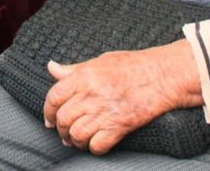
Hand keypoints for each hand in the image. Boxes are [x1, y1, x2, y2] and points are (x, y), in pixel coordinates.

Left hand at [42, 41, 201, 154]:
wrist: (161, 76)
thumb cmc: (132, 65)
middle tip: (63, 132)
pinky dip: (92, 148)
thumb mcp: (98, 61)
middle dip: (60, 129)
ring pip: (77, 134)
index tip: (49, 118)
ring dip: (74, 140)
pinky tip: (94, 144)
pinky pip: (97, 145)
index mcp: (84, 76)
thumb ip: (73, 69)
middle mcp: (91, 95)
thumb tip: (51, 68)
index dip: (48, 111)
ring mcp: (105, 112)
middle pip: (63, 119)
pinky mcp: (119, 127)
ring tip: (76, 140)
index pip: (54, 97)